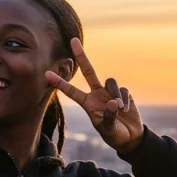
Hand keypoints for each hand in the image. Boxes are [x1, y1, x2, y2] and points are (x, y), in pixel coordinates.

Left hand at [45, 38, 143, 153]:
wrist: (129, 137)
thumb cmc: (114, 135)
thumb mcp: (108, 130)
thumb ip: (109, 117)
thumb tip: (114, 103)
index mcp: (88, 104)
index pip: (71, 91)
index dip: (60, 83)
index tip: (47, 74)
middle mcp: (97, 94)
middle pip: (89, 71)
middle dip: (81, 56)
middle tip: (73, 40)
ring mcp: (110, 92)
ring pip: (111, 82)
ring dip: (116, 96)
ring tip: (120, 110)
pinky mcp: (123, 92)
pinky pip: (123, 90)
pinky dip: (125, 99)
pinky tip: (126, 110)